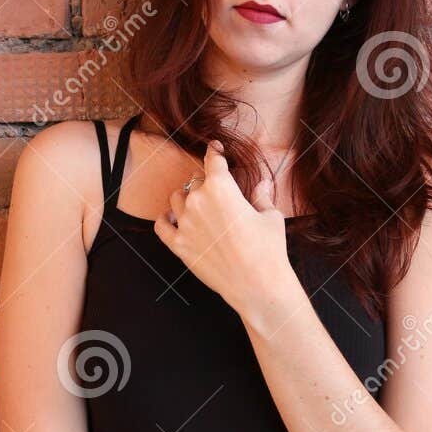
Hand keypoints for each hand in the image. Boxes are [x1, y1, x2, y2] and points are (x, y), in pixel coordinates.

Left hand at [152, 139, 295, 315]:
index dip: (214, 151)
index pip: (213, 161)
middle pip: (195, 181)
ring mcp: (185, 223)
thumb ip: (261, 196)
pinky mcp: (178, 245)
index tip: (214, 148)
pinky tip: (171, 218)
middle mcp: (199, 200)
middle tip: (215, 191)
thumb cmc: (268, 249)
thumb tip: (263, 183)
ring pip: (176, 199)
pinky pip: (161, 225)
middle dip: (205, 183)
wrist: (257, 284)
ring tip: (194, 204)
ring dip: (184, 198)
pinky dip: (165, 219)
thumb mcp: (270, 217)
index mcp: (222, 187)